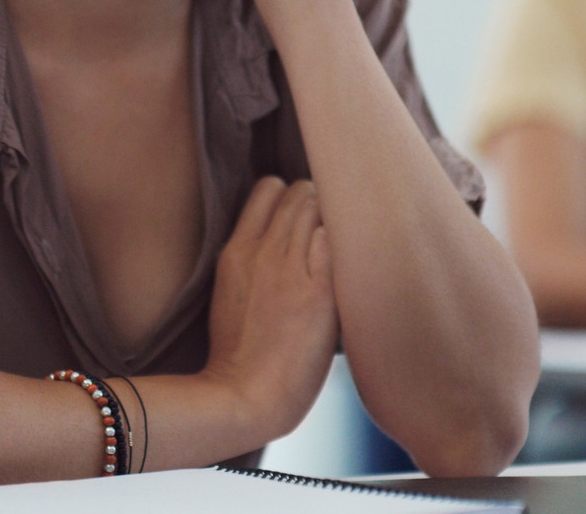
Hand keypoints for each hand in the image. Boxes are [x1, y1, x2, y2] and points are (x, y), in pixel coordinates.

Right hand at [202, 177, 338, 441]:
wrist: (243, 396)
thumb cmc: (239, 355)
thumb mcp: (229, 293)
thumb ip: (250, 261)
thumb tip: (278, 243)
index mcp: (236, 250)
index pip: (268, 189)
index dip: (291, 197)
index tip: (305, 217)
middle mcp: (262, 249)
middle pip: (300, 191)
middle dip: (319, 203)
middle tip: (332, 235)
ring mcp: (290, 268)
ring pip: (320, 207)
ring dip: (336, 221)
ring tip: (346, 251)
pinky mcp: (318, 292)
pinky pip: (337, 241)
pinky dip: (349, 244)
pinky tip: (357, 266)